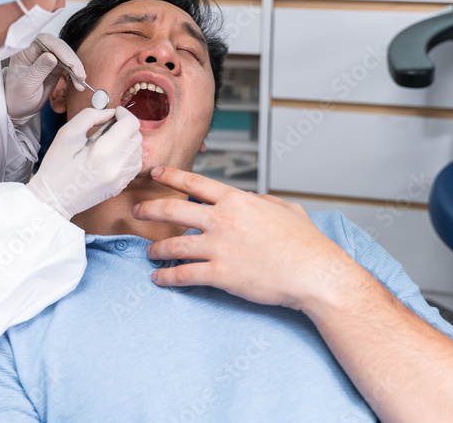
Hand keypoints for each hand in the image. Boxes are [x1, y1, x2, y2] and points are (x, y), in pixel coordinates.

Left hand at [5, 33, 85, 123]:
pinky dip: (75, 73)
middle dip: (71, 59)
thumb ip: (39, 69)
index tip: (69, 62)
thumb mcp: (26, 84)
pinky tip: (79, 82)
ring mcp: (47, 58)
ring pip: (66, 55)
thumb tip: (52, 56)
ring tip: (81, 81)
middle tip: (79, 74)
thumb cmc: (16, 96)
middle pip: (59, 46)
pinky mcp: (55, 67)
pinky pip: (69, 66)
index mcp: (25, 51)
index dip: (59, 48)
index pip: (44, 40)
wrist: (19, 108)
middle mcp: (37, 51)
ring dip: (76, 67)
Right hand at [28, 107, 141, 218]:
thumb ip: (90, 116)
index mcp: (102, 151)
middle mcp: (117, 166)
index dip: (124, 113)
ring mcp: (121, 178)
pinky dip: (128, 155)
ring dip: (128, 141)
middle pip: (137, 136)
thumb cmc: (56, 166)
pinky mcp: (120, 186)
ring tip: (110, 141)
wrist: (53, 199)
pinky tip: (112, 155)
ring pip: (138, 150)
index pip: (131, 124)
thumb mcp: (67, 133)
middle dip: (126, 126)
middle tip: (109, 127)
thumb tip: (110, 113)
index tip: (116, 113)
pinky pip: (134, 164)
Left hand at [133, 167, 356, 312]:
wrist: (316, 274)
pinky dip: (166, 277)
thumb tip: (249, 199)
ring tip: (149, 252)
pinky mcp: (220, 274)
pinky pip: (183, 274)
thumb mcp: (286, 209)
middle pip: (173, 210)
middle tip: (137, 211)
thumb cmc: (307, 244)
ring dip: (156, 249)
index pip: (194, 183)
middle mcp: (223, 220)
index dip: (170, 177)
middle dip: (149, 209)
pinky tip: (158, 278)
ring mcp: (219, 248)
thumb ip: (262, 201)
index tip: (155, 174)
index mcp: (237, 201)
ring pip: (173, 245)